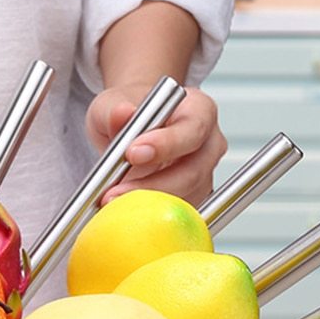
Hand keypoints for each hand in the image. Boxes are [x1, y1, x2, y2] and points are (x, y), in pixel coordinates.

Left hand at [85, 84, 226, 206]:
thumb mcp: (113, 104)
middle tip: (113, 193)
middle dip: (150, 186)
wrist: (131, 133)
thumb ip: (115, 110)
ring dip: (146, 204)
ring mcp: (203, 175)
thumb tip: (122, 114)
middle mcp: (209, 144)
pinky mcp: (191, 199)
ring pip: (183, 198)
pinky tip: (122, 209)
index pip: (192, 130)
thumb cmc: (129, 114)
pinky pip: (175, 213)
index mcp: (199, 111)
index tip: (133, 153)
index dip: (165, 144)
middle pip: (191, 172)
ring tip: (110, 202)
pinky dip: (148, 214)